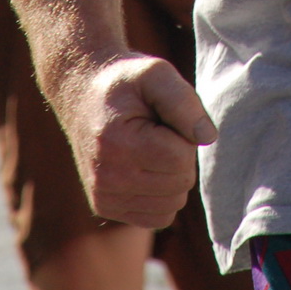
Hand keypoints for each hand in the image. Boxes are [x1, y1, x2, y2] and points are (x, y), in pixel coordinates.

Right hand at [54, 54, 217, 228]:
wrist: (83, 93)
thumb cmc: (125, 82)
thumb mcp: (156, 72)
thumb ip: (184, 102)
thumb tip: (207, 137)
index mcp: (117, 143)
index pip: (180, 159)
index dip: (184, 135)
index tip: (164, 117)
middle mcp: (106, 178)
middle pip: (180, 184)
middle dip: (180, 156)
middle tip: (158, 131)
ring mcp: (103, 197)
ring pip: (172, 205)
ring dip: (173, 177)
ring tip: (151, 148)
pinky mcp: (105, 208)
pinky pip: (157, 217)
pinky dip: (162, 195)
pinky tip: (147, 168)